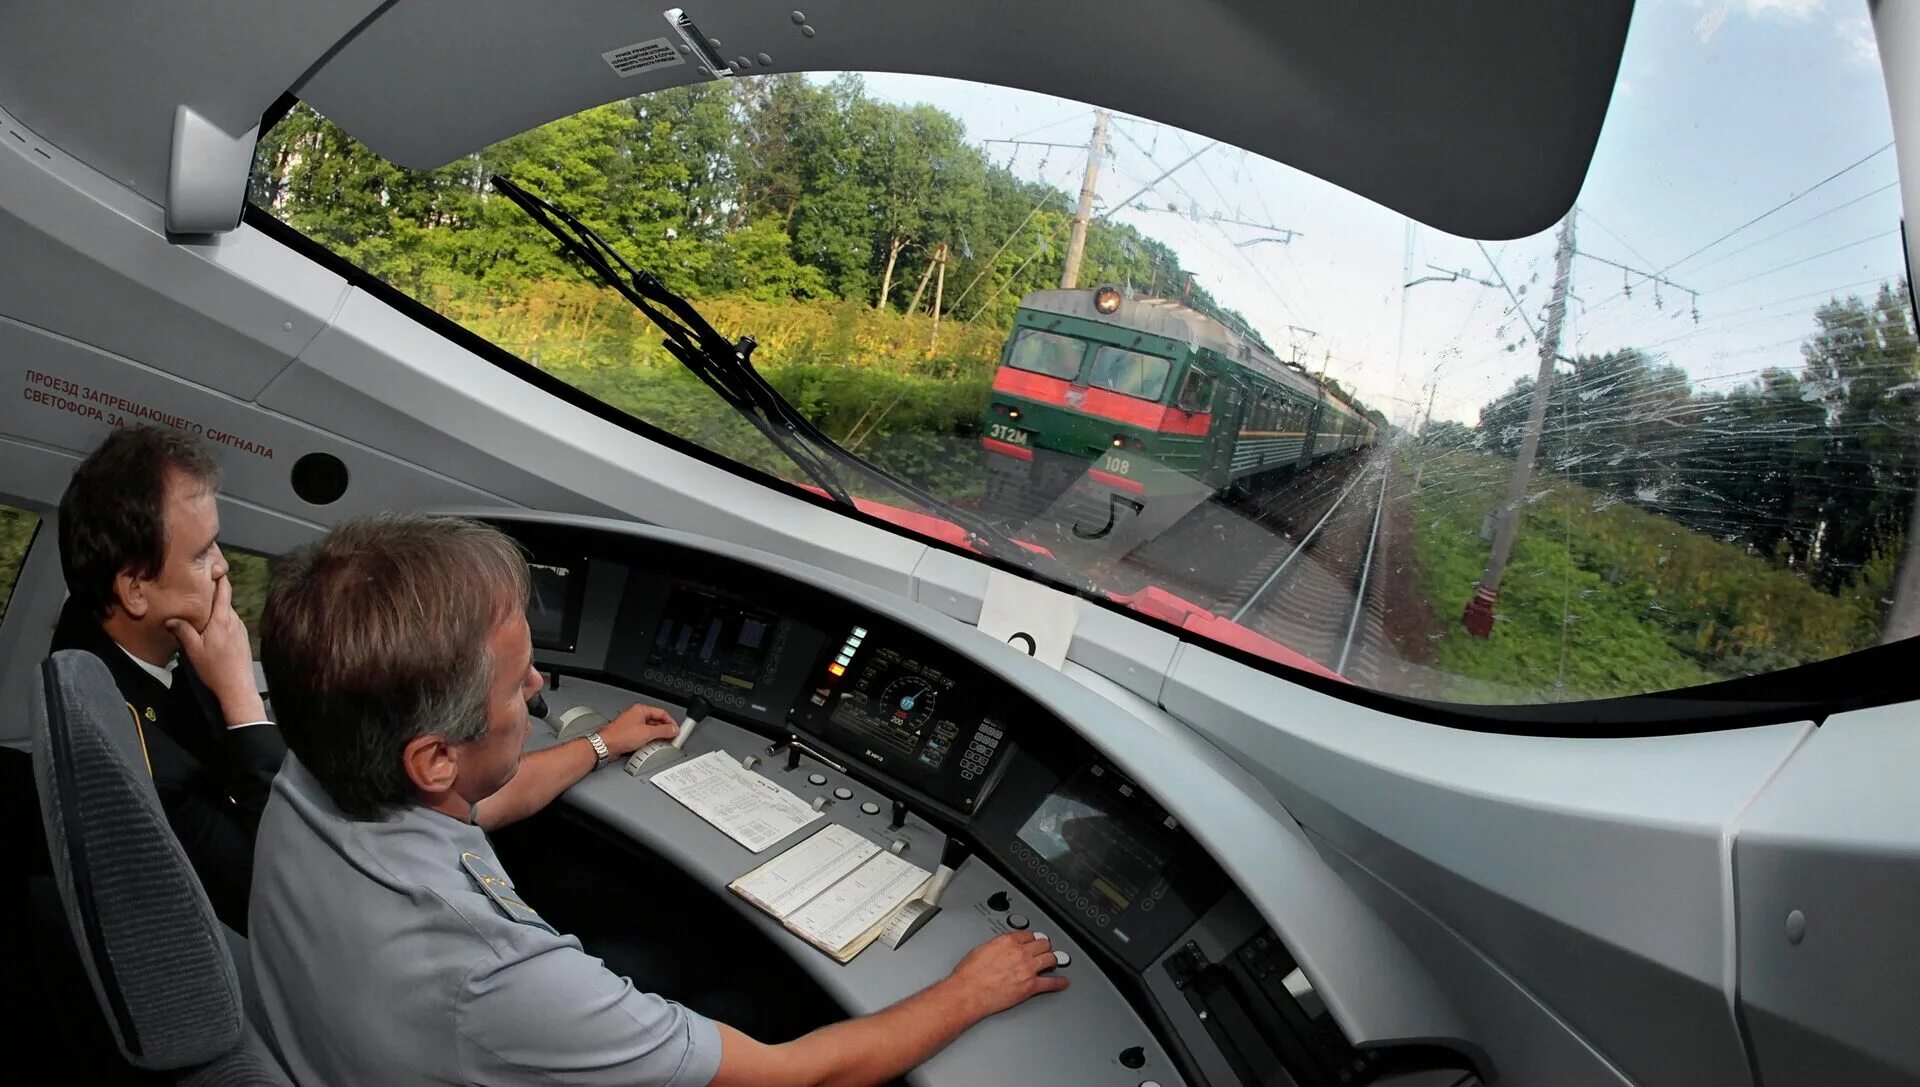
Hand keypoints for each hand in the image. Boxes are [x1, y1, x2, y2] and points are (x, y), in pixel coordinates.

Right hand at [166, 576, 266, 725]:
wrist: (238, 687)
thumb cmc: (215, 668)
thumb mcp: (193, 650)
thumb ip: (183, 631)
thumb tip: (170, 618)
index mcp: (223, 619)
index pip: (224, 590)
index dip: (220, 576)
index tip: (213, 565)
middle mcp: (235, 620)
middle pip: (224, 600)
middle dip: (212, 593)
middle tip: (197, 587)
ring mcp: (240, 629)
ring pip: (226, 612)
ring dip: (215, 608)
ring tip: (199, 608)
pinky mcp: (242, 638)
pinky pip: (230, 622)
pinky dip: (220, 619)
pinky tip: (210, 628)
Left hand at [596, 703, 678, 757]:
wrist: (605, 746)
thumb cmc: (619, 736)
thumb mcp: (647, 733)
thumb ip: (663, 731)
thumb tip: (674, 730)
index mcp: (641, 710)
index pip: (662, 713)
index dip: (671, 722)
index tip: (677, 730)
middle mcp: (636, 716)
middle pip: (657, 722)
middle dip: (665, 731)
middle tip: (672, 738)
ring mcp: (633, 726)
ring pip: (650, 730)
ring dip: (657, 737)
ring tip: (661, 744)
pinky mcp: (630, 735)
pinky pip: (644, 737)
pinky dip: (649, 742)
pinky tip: (650, 747)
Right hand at [942, 931, 1067, 1020]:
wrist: (968, 993)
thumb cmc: (968, 975)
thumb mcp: (980, 950)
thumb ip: (996, 947)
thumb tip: (999, 949)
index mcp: (1007, 942)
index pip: (1028, 934)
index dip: (1032, 938)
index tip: (1033, 940)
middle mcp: (1020, 953)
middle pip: (1043, 944)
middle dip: (1044, 946)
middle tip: (1045, 950)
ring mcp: (1027, 969)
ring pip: (1050, 959)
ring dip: (1053, 960)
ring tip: (1054, 962)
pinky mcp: (1030, 986)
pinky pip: (1051, 983)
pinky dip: (1059, 983)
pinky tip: (1062, 983)